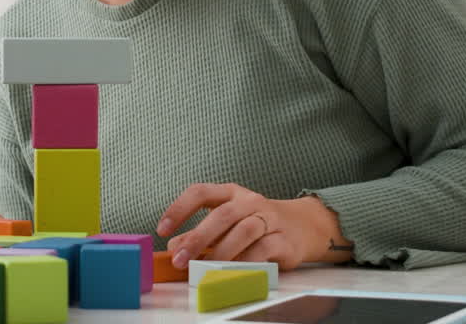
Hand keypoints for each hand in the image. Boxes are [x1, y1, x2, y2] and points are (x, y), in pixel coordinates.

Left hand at [156, 183, 351, 271]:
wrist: (303, 226)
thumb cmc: (256, 223)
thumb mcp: (227, 222)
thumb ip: (200, 232)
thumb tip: (175, 246)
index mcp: (230, 192)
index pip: (200, 192)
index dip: (178, 209)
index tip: (162, 229)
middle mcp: (249, 201)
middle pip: (221, 215)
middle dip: (197, 238)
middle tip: (180, 259)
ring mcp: (269, 218)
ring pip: (244, 231)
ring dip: (221, 253)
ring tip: (204, 269)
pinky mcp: (284, 239)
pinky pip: (263, 250)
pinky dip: (245, 263)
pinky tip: (231, 273)